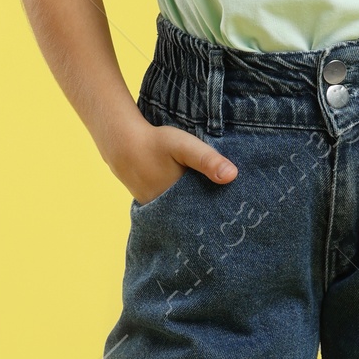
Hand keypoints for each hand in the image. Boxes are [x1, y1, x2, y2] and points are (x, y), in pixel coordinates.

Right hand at [107, 116, 238, 205]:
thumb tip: (232, 176)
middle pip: (194, 216)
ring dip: (195, 206)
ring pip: (181, 212)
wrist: (121, 142)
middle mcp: (165, 212)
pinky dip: (181, 201)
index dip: (221, 212)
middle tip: (229, 206)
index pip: (206, 216)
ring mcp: (155, 209)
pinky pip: (171, 206)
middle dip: (209, 211)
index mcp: (177, 204)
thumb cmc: (155, 143)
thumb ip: (207, 160)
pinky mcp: (149, 203)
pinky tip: (190, 192)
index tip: (236, 210)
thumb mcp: (184, 146)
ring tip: (214, 200)